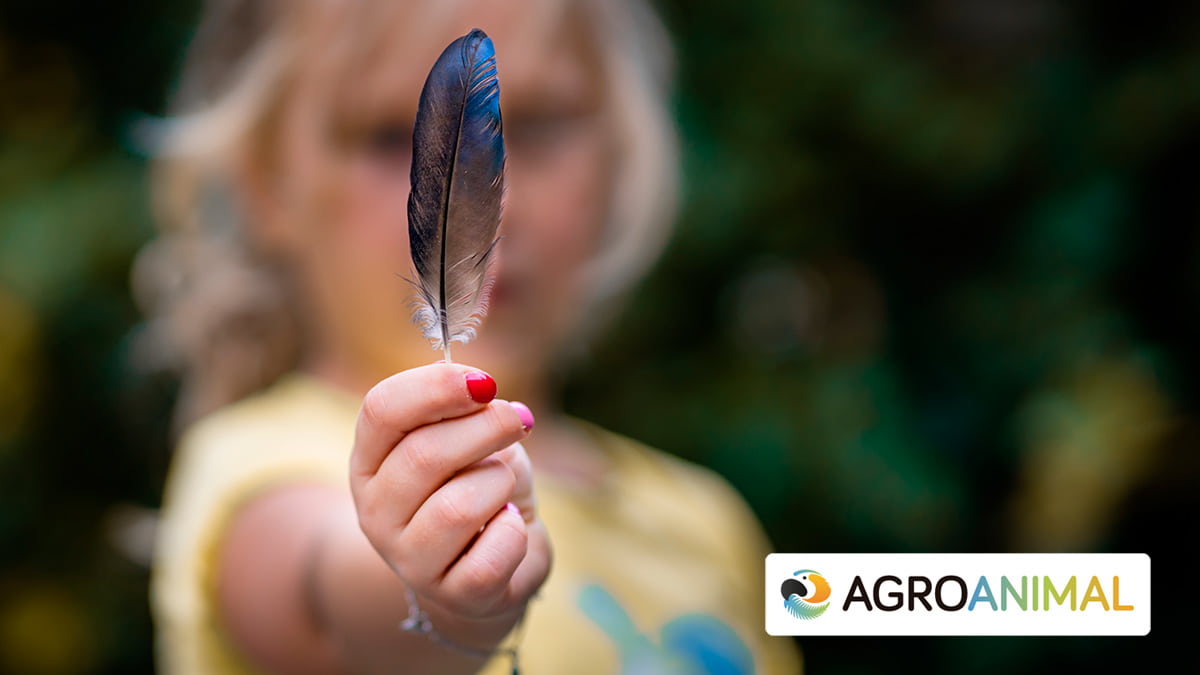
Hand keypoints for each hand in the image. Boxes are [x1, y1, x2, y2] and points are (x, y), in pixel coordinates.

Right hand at [349, 362, 550, 648]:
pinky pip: (490, 557)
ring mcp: (407, 559)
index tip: (484, 381)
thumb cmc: (480, 485)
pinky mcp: (450, 594)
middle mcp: (375, 510)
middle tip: (518, 420)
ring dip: (499, 484)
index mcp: (370, 459)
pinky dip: (514, 534)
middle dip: (486, 427)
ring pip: (458, 507)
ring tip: (502, 487)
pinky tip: (508, 528)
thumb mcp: (474, 438)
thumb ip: (470, 412)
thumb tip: (482, 390)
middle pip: (424, 454)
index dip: (435, 387)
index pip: (382, 410)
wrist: (498, 561)